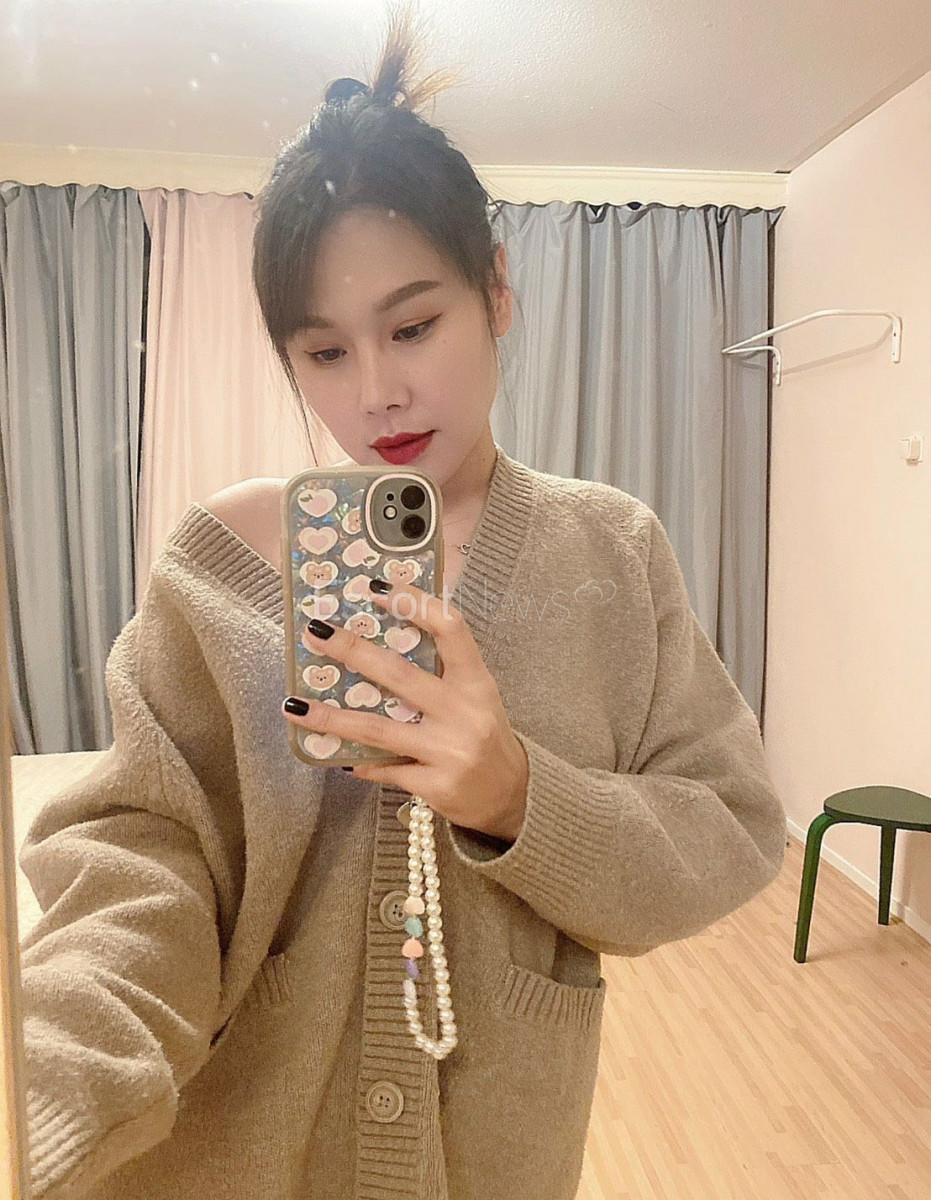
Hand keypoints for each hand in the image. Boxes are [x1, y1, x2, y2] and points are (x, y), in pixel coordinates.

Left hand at [281, 580, 528, 841]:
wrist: (511, 797)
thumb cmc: (485, 735)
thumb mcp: (476, 696)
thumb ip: (440, 671)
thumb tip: (378, 641)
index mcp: (477, 682)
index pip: (450, 629)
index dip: (415, 603)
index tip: (378, 588)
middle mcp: (464, 713)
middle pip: (399, 674)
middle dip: (352, 651)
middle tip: (315, 633)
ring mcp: (449, 751)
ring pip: (378, 729)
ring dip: (331, 717)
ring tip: (293, 705)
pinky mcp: (435, 785)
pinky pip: (384, 769)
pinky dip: (357, 760)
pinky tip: (333, 755)